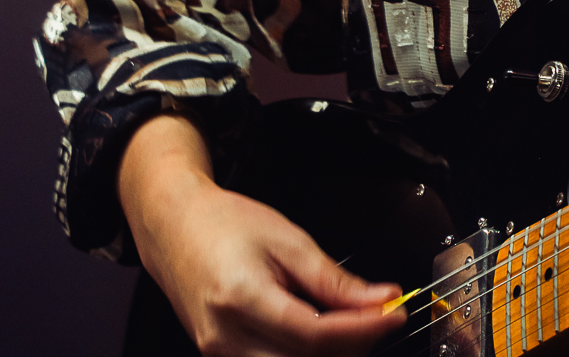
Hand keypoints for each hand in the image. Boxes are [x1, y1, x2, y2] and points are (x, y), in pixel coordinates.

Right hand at [118, 114, 400, 356]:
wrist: (175, 228)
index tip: (394, 314)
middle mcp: (227, 339)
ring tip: (353, 326)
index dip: (361, 330)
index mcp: (243, 299)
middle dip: (352, 346)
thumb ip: (331, 278)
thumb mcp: (285, 238)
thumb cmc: (225, 224)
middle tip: (379, 317)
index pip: (314, 335)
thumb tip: (377, 300)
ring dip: (330, 355)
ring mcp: (221, 355)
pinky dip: (304, 356)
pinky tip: (322, 335)